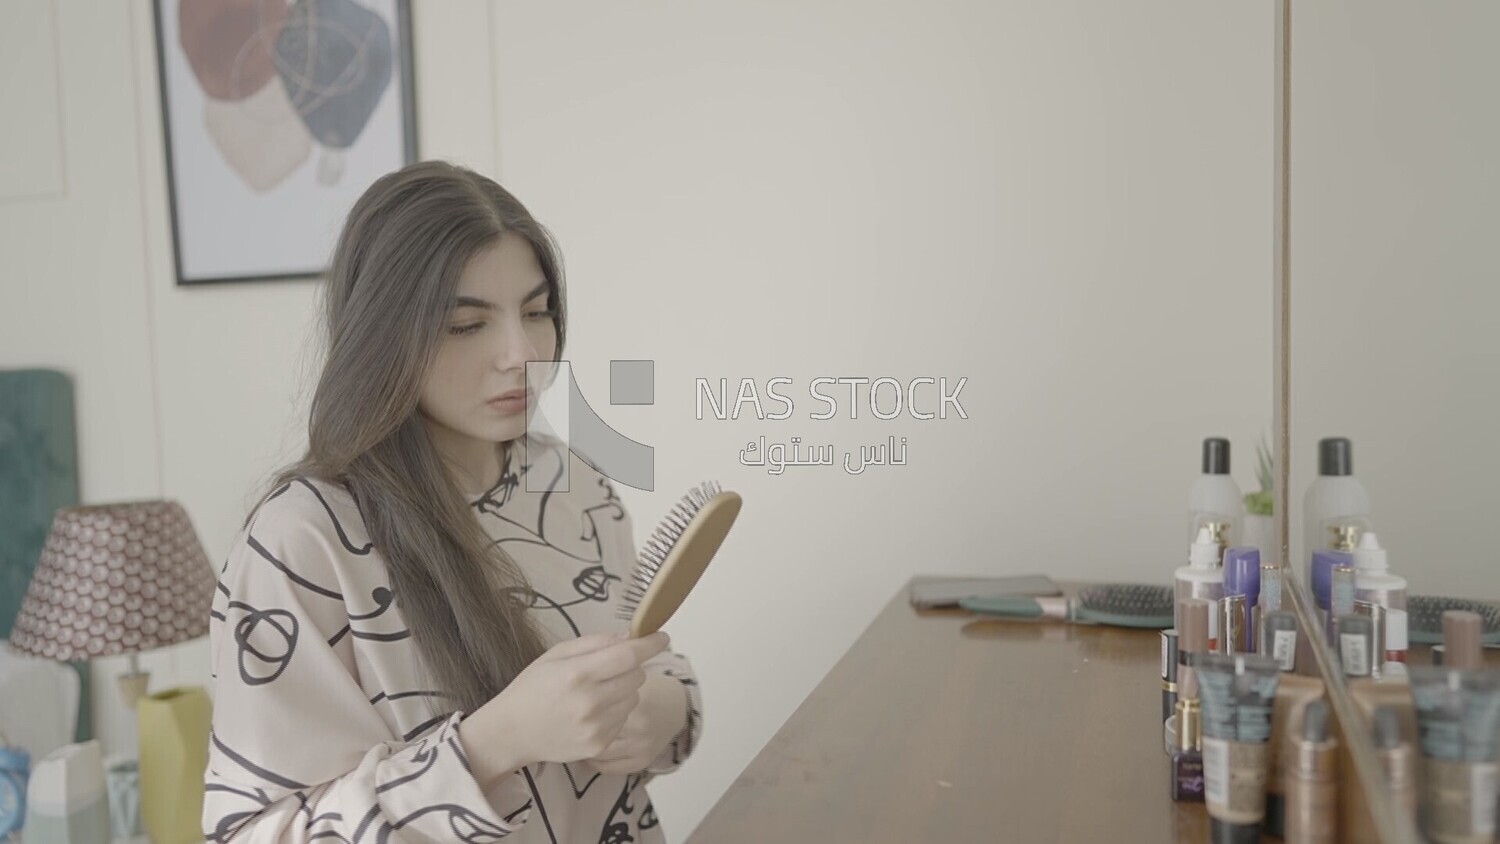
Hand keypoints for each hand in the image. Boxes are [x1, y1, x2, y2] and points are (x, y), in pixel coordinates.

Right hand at [459, 631, 669, 788]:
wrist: (511, 732)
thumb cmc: (532, 687)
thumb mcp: (556, 654)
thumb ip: (594, 643)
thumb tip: (629, 637)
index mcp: (578, 673)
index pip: (628, 655)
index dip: (650, 644)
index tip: (663, 637)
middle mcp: (590, 701)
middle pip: (637, 676)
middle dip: (630, 668)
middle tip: (608, 670)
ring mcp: (596, 727)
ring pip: (633, 699)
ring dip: (624, 691)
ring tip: (596, 693)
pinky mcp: (599, 746)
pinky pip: (624, 720)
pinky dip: (615, 712)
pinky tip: (592, 713)